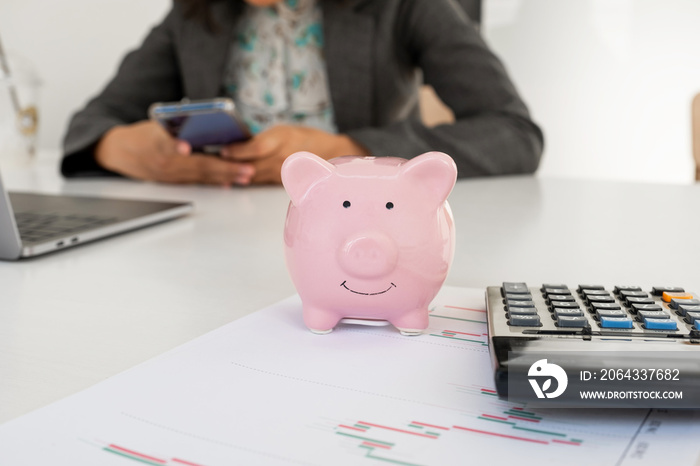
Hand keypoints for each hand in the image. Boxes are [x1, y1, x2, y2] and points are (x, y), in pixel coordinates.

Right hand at [95, 120, 255, 185]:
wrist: (121, 153)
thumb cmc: (143, 134)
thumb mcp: (156, 123)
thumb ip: (178, 123)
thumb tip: (204, 119)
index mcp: (156, 142)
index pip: (166, 143)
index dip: (175, 145)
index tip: (184, 147)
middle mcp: (164, 161)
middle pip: (197, 165)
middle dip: (225, 168)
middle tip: (246, 169)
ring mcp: (170, 174)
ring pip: (202, 176)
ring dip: (226, 177)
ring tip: (246, 176)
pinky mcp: (173, 181)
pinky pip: (197, 182)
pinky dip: (214, 181)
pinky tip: (229, 183)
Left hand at [220, 125, 368, 183]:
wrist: (329, 155)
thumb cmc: (303, 138)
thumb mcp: (282, 131)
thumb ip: (261, 140)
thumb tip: (233, 146)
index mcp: (283, 139)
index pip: (257, 147)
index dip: (238, 150)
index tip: (223, 150)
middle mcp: (283, 158)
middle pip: (251, 164)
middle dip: (229, 164)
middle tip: (210, 162)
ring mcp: (282, 172)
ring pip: (252, 175)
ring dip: (233, 174)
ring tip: (214, 171)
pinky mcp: (280, 182)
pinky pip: (258, 181)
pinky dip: (244, 180)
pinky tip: (229, 181)